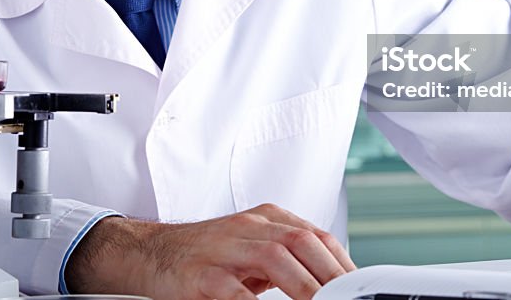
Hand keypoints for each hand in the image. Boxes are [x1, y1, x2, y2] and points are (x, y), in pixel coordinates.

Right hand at [64, 203, 356, 298]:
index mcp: (267, 219)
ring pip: (274, 256)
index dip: (342, 262)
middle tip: (346, 299)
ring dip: (304, 285)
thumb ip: (289, 260)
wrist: (151, 253)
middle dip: (330, 273)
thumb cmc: (206, 255)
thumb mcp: (253, 248)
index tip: (358, 287)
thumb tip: (332, 281)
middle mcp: (249, 227)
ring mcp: (224, 248)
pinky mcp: (201, 274)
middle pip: (302, 241)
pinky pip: (232, 289)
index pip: (317, 235)